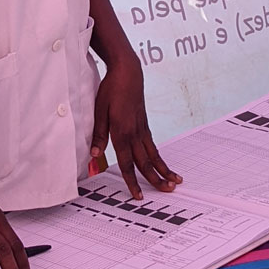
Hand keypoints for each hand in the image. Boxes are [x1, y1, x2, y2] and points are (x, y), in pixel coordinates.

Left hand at [90, 53, 180, 198]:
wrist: (128, 72)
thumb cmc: (111, 90)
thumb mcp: (99, 111)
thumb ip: (98, 135)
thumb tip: (93, 156)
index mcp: (122, 133)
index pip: (127, 163)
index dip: (132, 181)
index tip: (138, 196)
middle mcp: (134, 133)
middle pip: (145, 162)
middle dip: (156, 179)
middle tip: (167, 192)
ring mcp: (142, 129)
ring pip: (153, 155)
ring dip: (164, 170)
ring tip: (175, 181)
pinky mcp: (144, 124)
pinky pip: (153, 145)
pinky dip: (159, 157)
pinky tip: (162, 163)